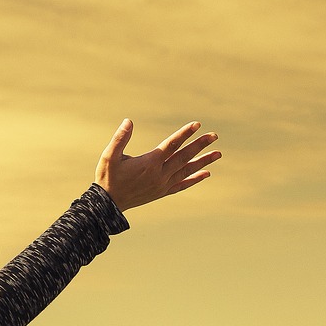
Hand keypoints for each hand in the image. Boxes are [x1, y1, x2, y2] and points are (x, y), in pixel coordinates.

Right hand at [95, 118, 221, 211]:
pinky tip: (206, 174)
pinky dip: (195, 179)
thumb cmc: (107, 178)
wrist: (107, 204)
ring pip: (187, 170)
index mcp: (149, 162)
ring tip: (218, 154)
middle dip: (200, 145)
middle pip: (184, 156)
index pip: (171, 144)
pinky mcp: (162, 192)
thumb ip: (120, 138)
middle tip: (214, 136)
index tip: (197, 125)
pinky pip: (182, 185)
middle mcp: (159, 174)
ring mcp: (162, 184)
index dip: (185, 133)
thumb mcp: (109, 156)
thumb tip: (129, 121)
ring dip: (203, 161)